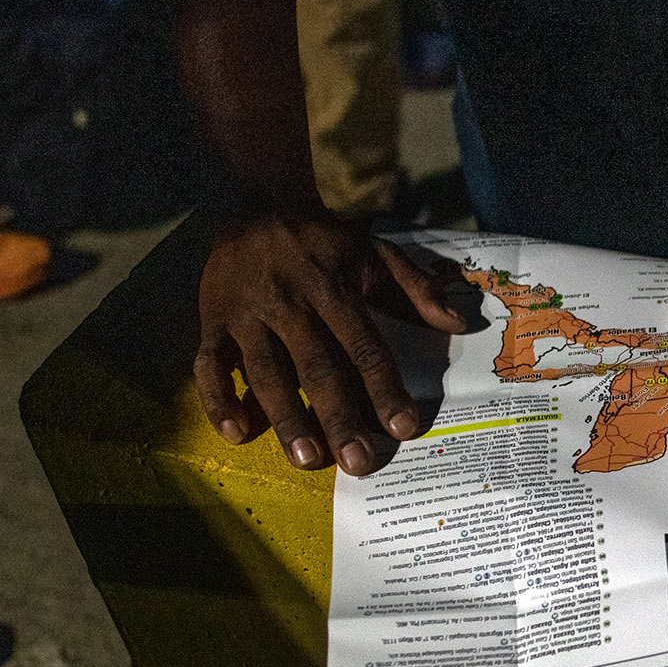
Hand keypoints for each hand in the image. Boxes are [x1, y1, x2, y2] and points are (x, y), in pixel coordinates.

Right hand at [195, 209, 468, 475]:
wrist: (258, 204)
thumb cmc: (325, 240)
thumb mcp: (375, 252)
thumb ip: (417, 288)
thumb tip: (459, 323)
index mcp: (333, 289)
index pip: (364, 346)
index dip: (384, 387)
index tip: (403, 427)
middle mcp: (289, 304)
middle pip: (317, 367)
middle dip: (338, 417)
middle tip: (358, 463)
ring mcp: (246, 314)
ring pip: (265, 372)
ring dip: (285, 417)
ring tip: (307, 458)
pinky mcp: (213, 321)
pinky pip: (209, 364)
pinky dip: (218, 399)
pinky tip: (236, 434)